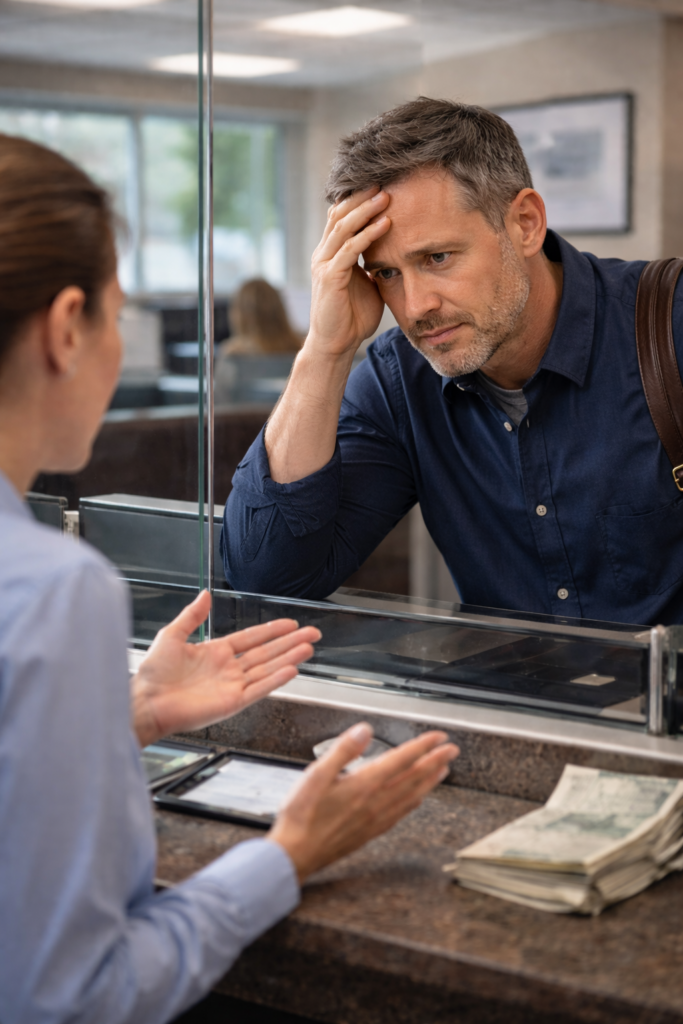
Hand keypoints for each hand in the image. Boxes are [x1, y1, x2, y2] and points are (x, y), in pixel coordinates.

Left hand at [131, 590, 320, 746]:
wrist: (145, 702)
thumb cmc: (153, 673)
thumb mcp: (172, 635)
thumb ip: (192, 616)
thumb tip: (205, 594)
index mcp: (215, 652)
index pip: (251, 639)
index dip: (272, 631)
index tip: (291, 624)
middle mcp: (228, 669)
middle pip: (266, 653)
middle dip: (290, 643)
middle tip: (312, 633)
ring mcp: (232, 686)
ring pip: (268, 669)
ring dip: (289, 658)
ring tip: (309, 648)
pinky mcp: (232, 703)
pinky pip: (259, 689)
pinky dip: (276, 680)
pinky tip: (292, 670)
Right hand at [268, 723, 457, 882]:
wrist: (295, 855)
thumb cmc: (301, 816)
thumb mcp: (315, 775)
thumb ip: (342, 751)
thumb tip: (364, 731)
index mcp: (364, 785)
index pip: (402, 760)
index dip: (423, 747)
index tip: (439, 737)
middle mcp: (375, 802)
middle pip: (414, 778)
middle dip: (435, 761)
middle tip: (452, 750)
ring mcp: (375, 819)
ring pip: (412, 796)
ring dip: (430, 781)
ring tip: (443, 770)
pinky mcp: (371, 831)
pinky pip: (401, 813)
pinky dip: (415, 801)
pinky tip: (417, 799)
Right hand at [307, 187, 390, 359]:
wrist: (335, 345)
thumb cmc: (351, 318)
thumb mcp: (366, 285)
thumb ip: (373, 266)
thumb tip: (393, 254)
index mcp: (330, 254)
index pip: (340, 217)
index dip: (358, 199)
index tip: (381, 184)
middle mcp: (323, 255)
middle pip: (339, 214)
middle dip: (361, 196)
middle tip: (384, 180)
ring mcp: (324, 264)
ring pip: (343, 226)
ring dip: (366, 209)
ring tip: (387, 195)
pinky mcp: (329, 277)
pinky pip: (350, 249)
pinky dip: (368, 234)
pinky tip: (386, 223)